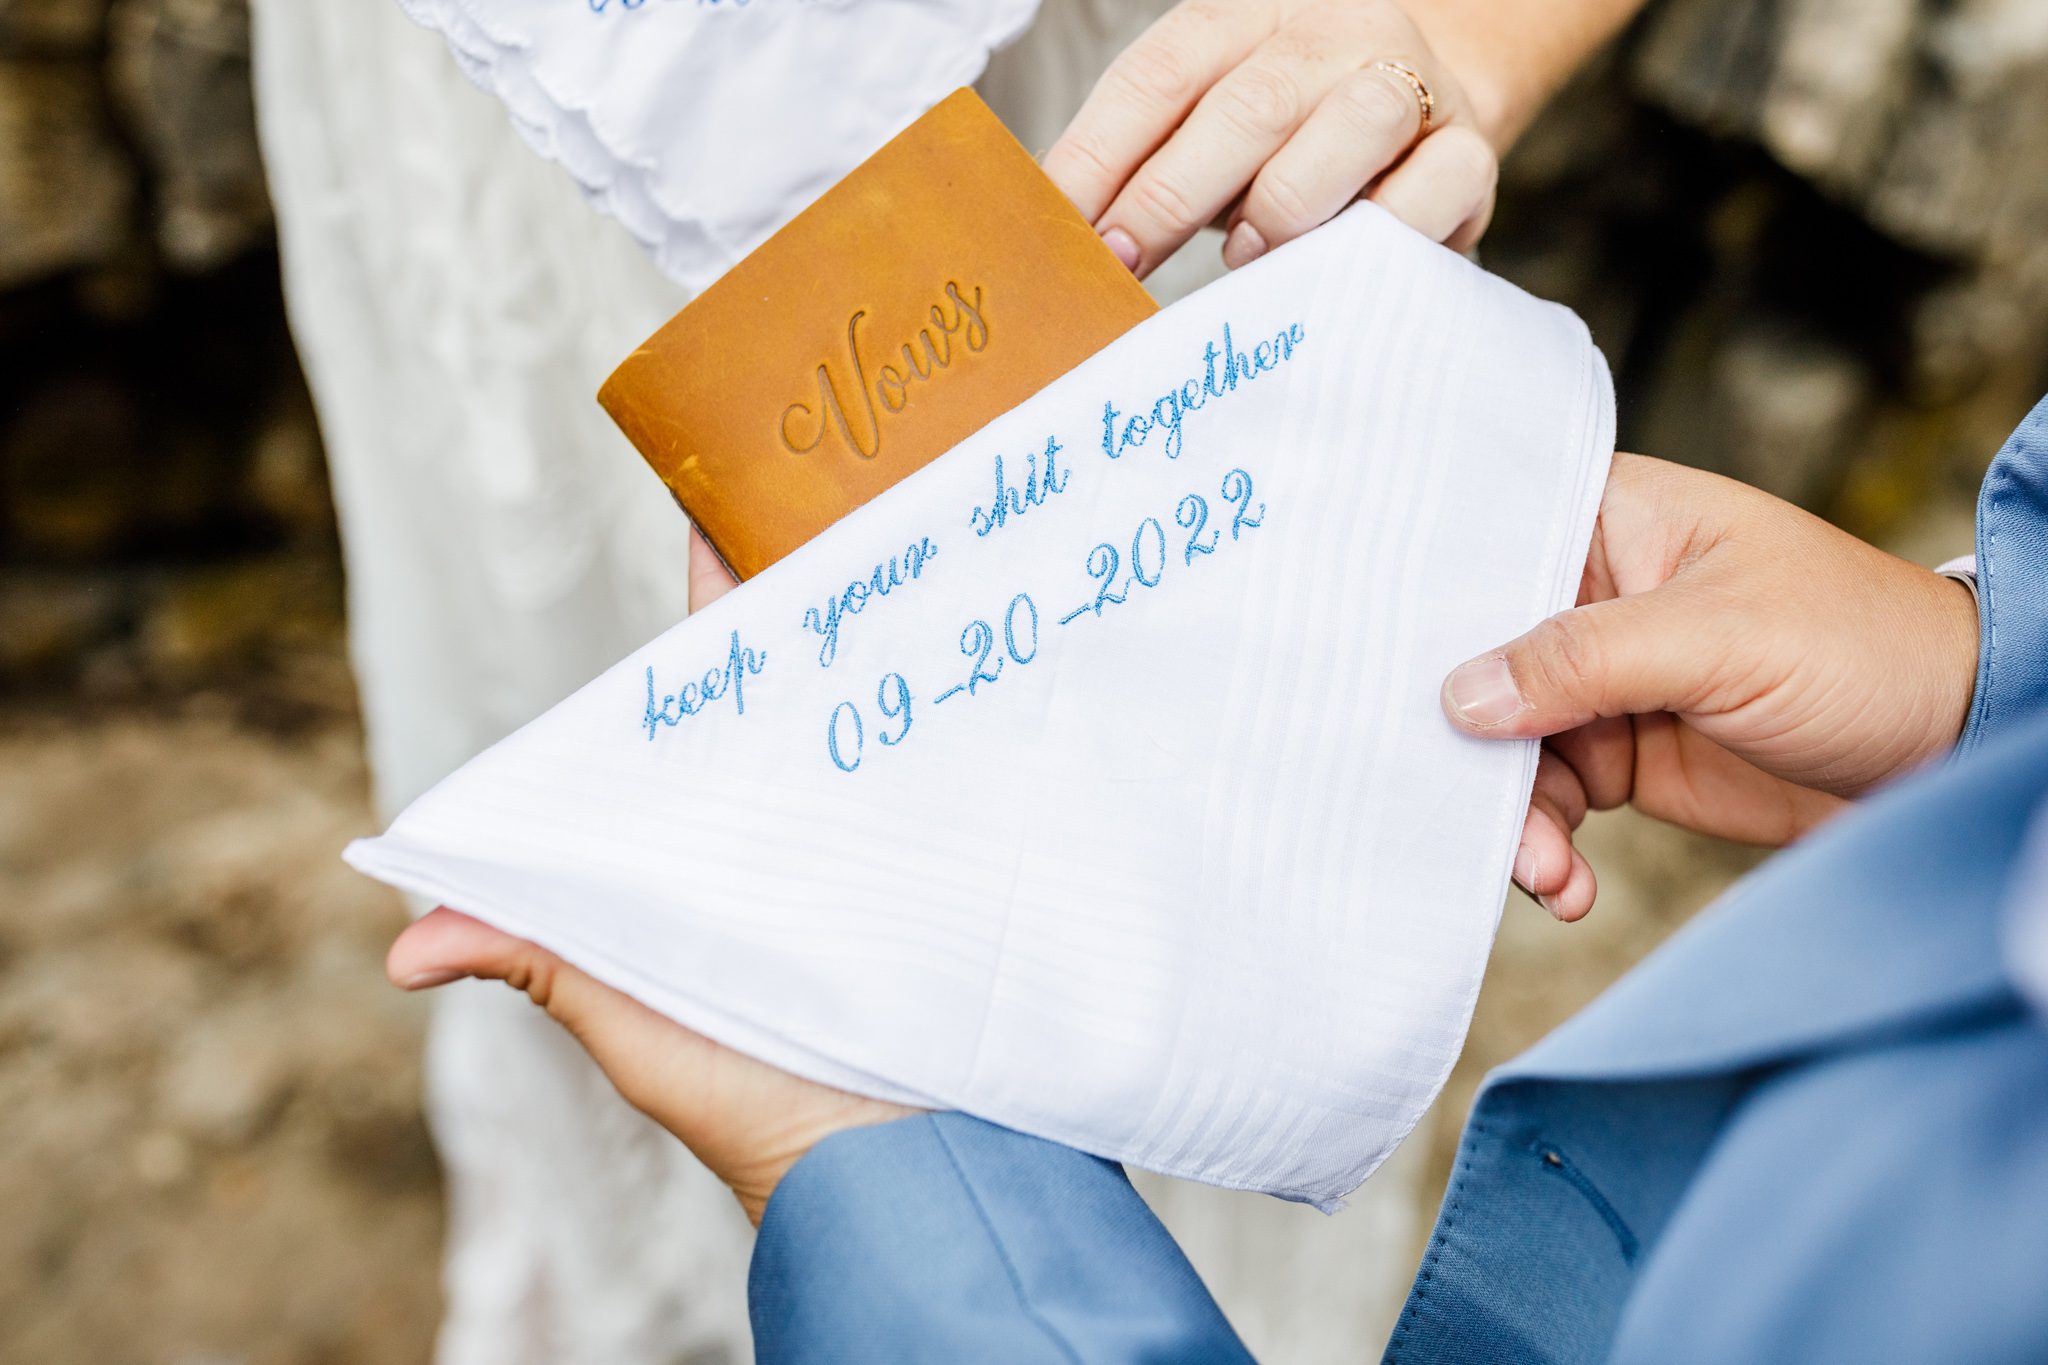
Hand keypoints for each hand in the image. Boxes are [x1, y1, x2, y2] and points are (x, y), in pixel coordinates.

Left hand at [386, 532, 915, 1223]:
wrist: (911, 1173)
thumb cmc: (760, 1106)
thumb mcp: (642, 1021)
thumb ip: (552, 957)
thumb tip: (405, 944)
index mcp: (720, 848)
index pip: (700, 705)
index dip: (708, 614)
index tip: (714, 511)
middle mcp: (808, 829)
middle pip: (805, 682)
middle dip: (818, 587)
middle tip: (836, 476)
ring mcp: (897, 836)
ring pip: (889, 701)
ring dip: (903, 620)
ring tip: (924, 507)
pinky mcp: (972, 854)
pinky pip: (967, 754)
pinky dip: (980, 689)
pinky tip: (1000, 614)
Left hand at [1043, 0, 1502, 275]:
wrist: (1424, 117)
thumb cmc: (1286, 141)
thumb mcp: (1205, 128)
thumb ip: (1143, 162)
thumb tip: (1058, 232)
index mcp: (1246, 14)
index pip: (1159, 76)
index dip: (1100, 156)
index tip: (1061, 230)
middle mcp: (1332, 30)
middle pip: (1247, 104)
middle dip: (1170, 194)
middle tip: (1123, 263)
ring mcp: (1408, 84)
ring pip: (1354, 123)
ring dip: (1284, 203)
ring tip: (1242, 255)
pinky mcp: (1468, 152)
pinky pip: (1434, 187)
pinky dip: (1382, 233)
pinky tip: (1336, 265)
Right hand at [1442, 455, 1980, 921]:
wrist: (1955, 750)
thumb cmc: (1862, 646)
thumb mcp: (1717, 639)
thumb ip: (1581, 660)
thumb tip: (1459, 697)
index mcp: (1610, 521)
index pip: (1483, 552)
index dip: (1428, 614)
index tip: (1379, 680)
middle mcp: (1592, 595)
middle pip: (1479, 666)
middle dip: (1474, 749)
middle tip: (1489, 820)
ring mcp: (1604, 680)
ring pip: (1506, 746)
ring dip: (1516, 817)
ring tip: (1549, 871)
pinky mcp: (1621, 754)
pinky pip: (1547, 801)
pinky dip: (1546, 848)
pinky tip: (1569, 886)